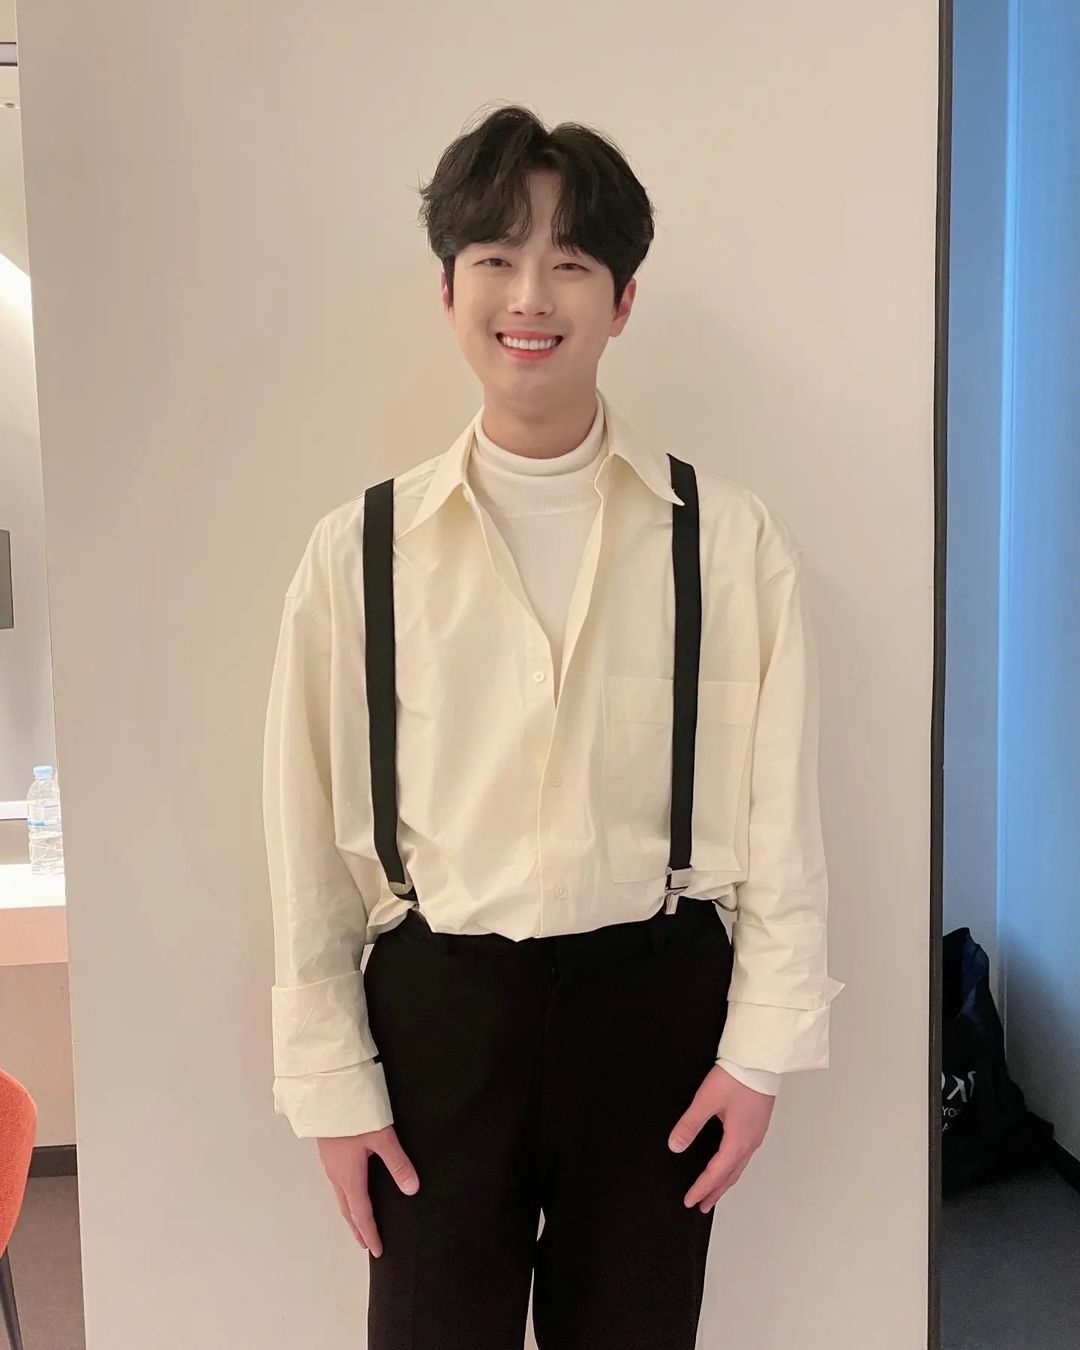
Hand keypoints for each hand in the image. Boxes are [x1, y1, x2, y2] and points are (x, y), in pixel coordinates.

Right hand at [317, 1125, 418, 1257]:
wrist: (326, 1093)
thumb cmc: (352, 1113)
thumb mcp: (382, 1137)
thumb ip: (398, 1163)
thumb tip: (412, 1189)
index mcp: (350, 1176)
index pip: (362, 1213)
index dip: (370, 1233)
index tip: (377, 1250)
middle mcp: (336, 1174)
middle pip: (348, 1210)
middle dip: (358, 1228)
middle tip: (367, 1244)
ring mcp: (330, 1164)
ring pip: (340, 1197)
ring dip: (350, 1213)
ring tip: (359, 1223)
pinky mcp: (328, 1152)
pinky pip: (336, 1183)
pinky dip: (345, 1197)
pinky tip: (350, 1189)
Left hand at [668, 1064, 775, 1211]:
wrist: (761, 1061)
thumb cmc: (738, 1077)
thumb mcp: (706, 1100)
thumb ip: (690, 1124)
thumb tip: (676, 1145)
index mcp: (737, 1141)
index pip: (716, 1174)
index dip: (701, 1188)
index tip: (690, 1201)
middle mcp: (750, 1142)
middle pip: (730, 1176)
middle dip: (715, 1192)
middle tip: (702, 1206)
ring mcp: (756, 1134)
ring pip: (739, 1167)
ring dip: (725, 1182)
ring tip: (714, 1192)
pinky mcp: (757, 1125)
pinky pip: (744, 1155)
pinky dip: (734, 1168)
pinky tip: (729, 1163)